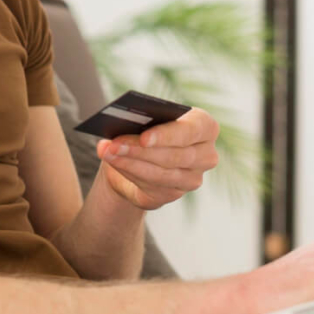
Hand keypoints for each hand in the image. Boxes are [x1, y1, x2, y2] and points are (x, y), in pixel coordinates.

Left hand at [93, 107, 220, 210]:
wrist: (143, 155)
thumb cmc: (150, 129)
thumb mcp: (146, 120)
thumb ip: (138, 122)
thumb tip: (115, 133)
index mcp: (205, 127)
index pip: (191, 130)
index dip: (167, 135)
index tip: (143, 138)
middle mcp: (206, 154)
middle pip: (174, 155)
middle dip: (140, 150)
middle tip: (113, 145)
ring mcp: (193, 178)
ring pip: (161, 173)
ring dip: (130, 162)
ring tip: (108, 152)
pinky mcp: (175, 193)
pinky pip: (151, 186)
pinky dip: (129, 172)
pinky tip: (114, 163)